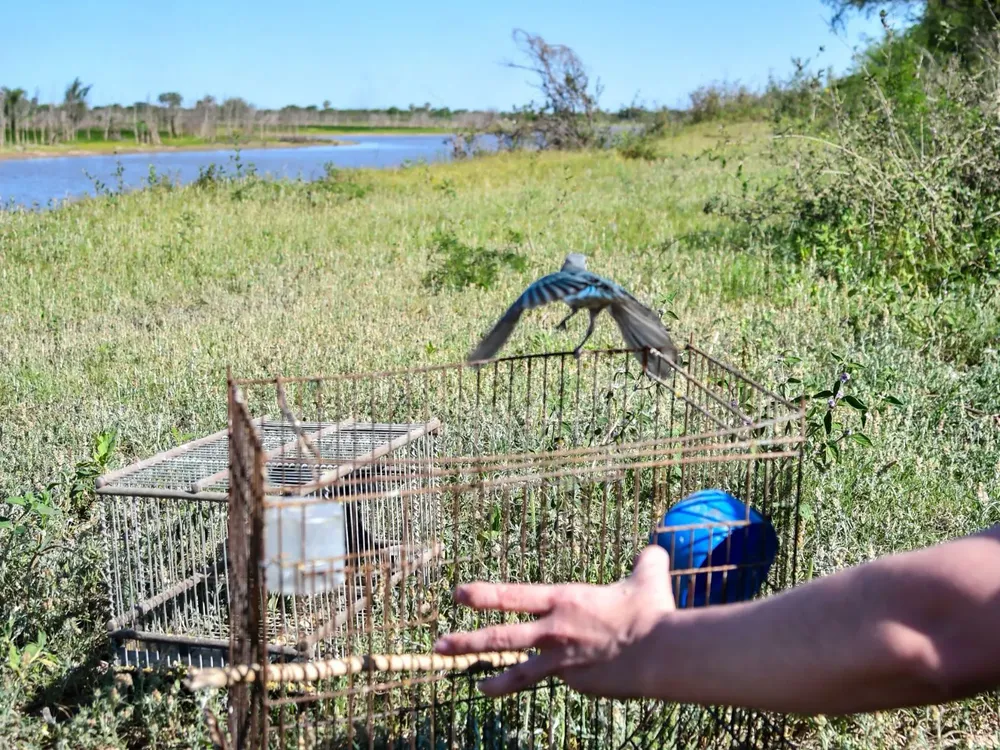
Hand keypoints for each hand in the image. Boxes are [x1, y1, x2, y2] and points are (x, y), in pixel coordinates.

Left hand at [433, 545, 675, 697]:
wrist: (659, 654)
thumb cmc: (651, 613)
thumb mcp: (648, 578)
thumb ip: (646, 563)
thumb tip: (656, 549)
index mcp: (563, 600)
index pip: (512, 596)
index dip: (482, 595)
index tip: (457, 595)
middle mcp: (553, 630)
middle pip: (500, 637)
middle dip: (466, 641)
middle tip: (439, 646)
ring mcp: (562, 660)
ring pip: (519, 673)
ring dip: (494, 680)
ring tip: (476, 686)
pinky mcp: (576, 683)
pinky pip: (560, 682)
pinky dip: (558, 680)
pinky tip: (569, 682)